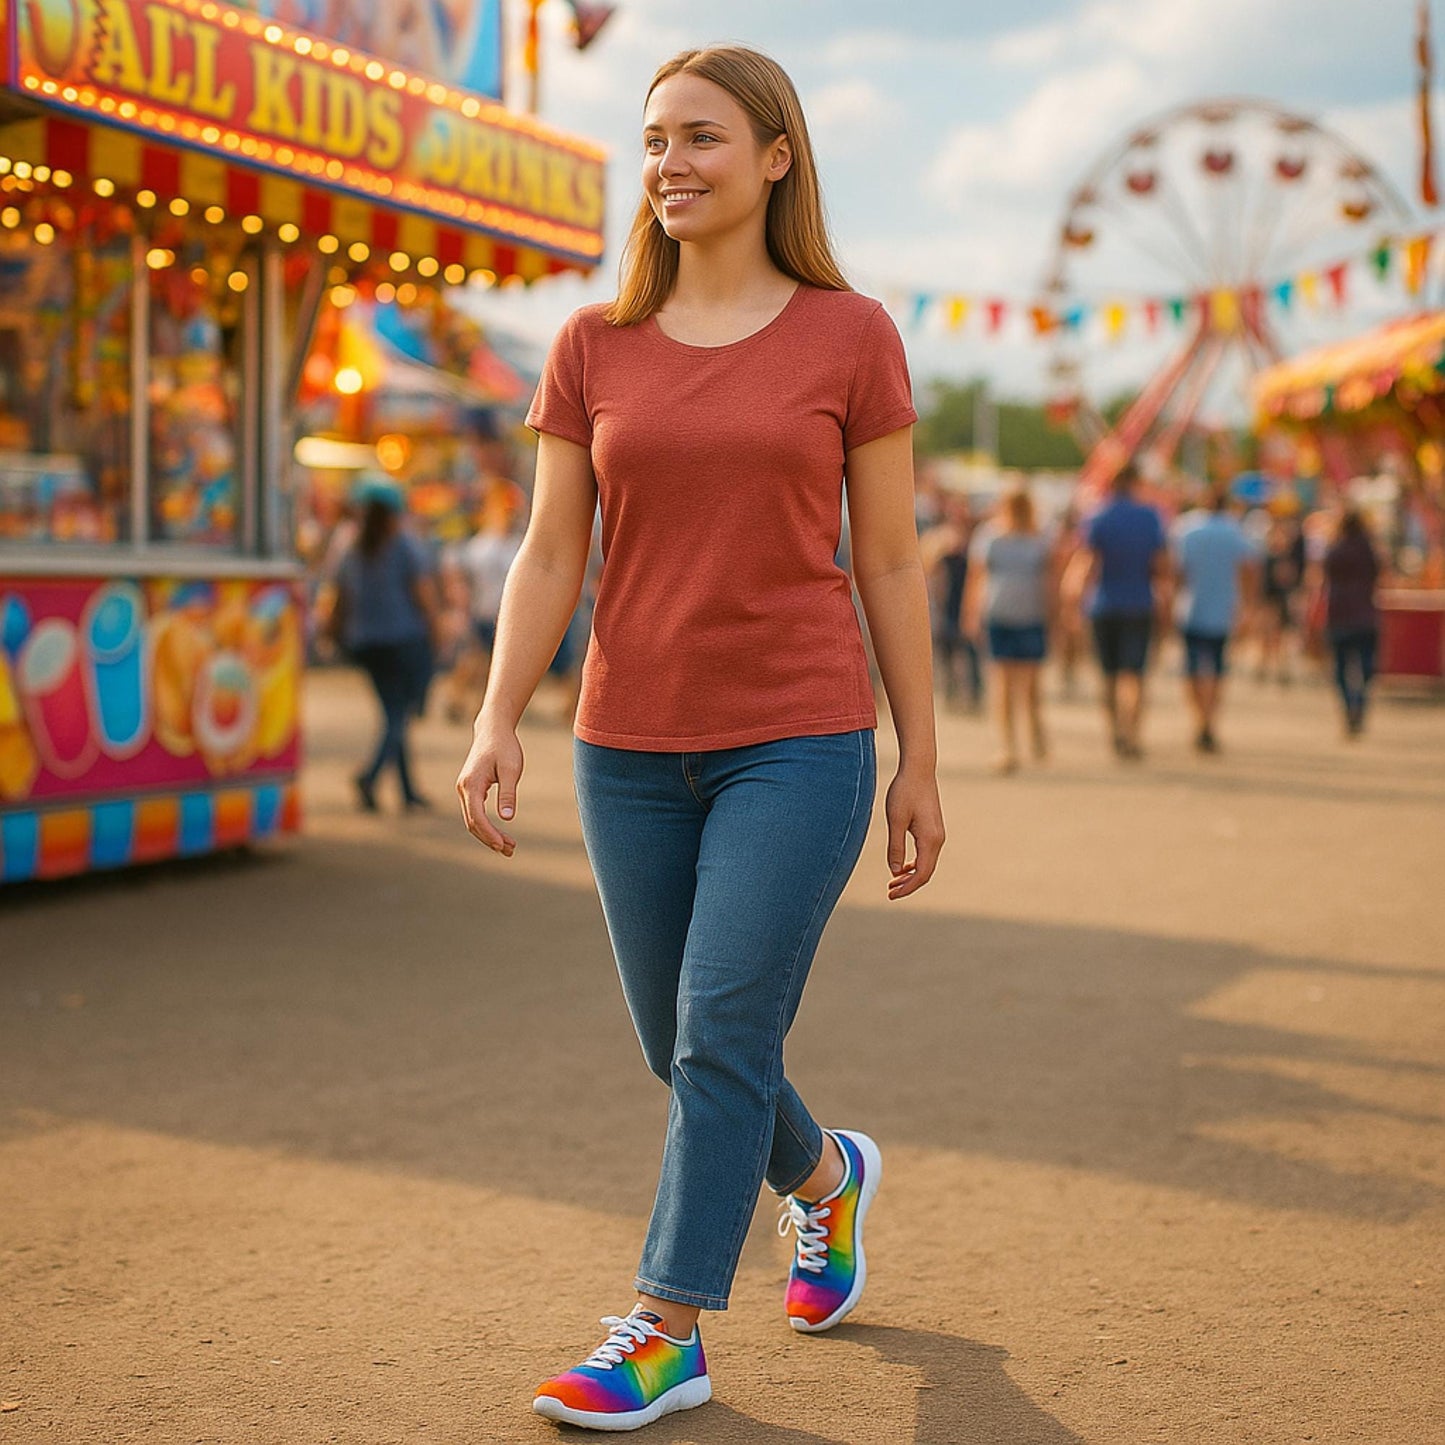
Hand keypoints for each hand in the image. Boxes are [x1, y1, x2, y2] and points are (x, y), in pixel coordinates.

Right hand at [456, 720, 523, 856]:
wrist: (493, 729)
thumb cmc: (504, 747)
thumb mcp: (510, 770)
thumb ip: (507, 793)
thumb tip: (506, 817)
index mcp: (471, 784)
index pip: (476, 817)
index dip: (489, 834)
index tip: (502, 845)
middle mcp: (463, 788)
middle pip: (472, 822)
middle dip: (489, 838)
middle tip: (510, 850)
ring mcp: (465, 789)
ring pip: (473, 819)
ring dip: (488, 834)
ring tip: (508, 846)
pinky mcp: (470, 788)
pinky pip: (475, 812)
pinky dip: (486, 824)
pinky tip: (500, 833)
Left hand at [884, 767, 944, 899]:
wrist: (918, 770)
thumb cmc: (904, 791)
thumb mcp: (895, 820)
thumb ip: (895, 847)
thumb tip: (894, 871)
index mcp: (930, 840)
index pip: (921, 874)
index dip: (907, 888)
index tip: (891, 895)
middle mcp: (938, 839)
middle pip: (926, 872)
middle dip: (908, 885)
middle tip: (889, 892)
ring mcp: (937, 834)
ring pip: (926, 863)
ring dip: (910, 875)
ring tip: (892, 882)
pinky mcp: (933, 829)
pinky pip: (926, 854)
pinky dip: (914, 863)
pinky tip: (901, 867)